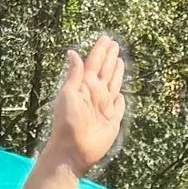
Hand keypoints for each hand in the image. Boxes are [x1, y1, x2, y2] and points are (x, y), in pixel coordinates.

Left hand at [41, 36, 127, 174]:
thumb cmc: (67, 122)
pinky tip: (120, 94)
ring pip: (113, 85)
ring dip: (116, 73)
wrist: (73, 149)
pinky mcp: (112, 121)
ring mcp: (104, 108)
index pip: (94, 64)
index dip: (100, 51)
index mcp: (84, 86)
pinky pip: (118, 107)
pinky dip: (120, 100)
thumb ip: (74, 74)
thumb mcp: (68, 94)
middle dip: (109, 58)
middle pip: (104, 72)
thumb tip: (73, 52)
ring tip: (119, 61)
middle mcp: (95, 95)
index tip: (106, 38)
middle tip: (114, 44)